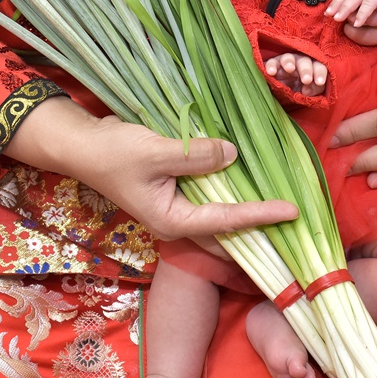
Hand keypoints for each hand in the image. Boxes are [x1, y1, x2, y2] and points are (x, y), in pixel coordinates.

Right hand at [5, 97, 297, 239]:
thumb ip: (195, 155)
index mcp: (171, 220)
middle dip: (258, 229)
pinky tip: (250, 182)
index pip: (226, 221)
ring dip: (247, 212)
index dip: (260, 214)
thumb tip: (233, 155)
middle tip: (294, 223)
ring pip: (219, 217)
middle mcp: (176, 221)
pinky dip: (230, 192)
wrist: (82, 145)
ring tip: (281, 208)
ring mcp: (176, 207)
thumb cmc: (113, 153)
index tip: (291, 211)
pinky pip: (209, 197)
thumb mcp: (156, 152)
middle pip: (225, 232)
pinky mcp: (175, 190)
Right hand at [265, 52, 327, 95]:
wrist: (282, 92)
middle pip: (304, 61)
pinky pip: (271, 62)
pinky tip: (271, 72)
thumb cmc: (299, 89)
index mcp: (312, 67)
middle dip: (306, 70)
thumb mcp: (309, 91)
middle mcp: (299, 62)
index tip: (320, 82)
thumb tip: (306, 90)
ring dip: (289, 62)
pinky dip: (271, 66)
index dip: (320, 73)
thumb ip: (313, 89)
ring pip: (288, 58)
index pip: (318, 66)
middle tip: (306, 80)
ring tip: (290, 69)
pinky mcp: (272, 64)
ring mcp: (284, 62)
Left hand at [326, 0, 376, 35]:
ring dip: (346, 9)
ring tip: (338, 19)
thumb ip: (355, 15)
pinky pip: (368, 4)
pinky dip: (362, 14)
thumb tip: (346, 19)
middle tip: (330, 15)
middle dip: (337, 5)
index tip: (327, 13)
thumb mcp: (366, 14)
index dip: (335, 3)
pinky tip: (357, 23)